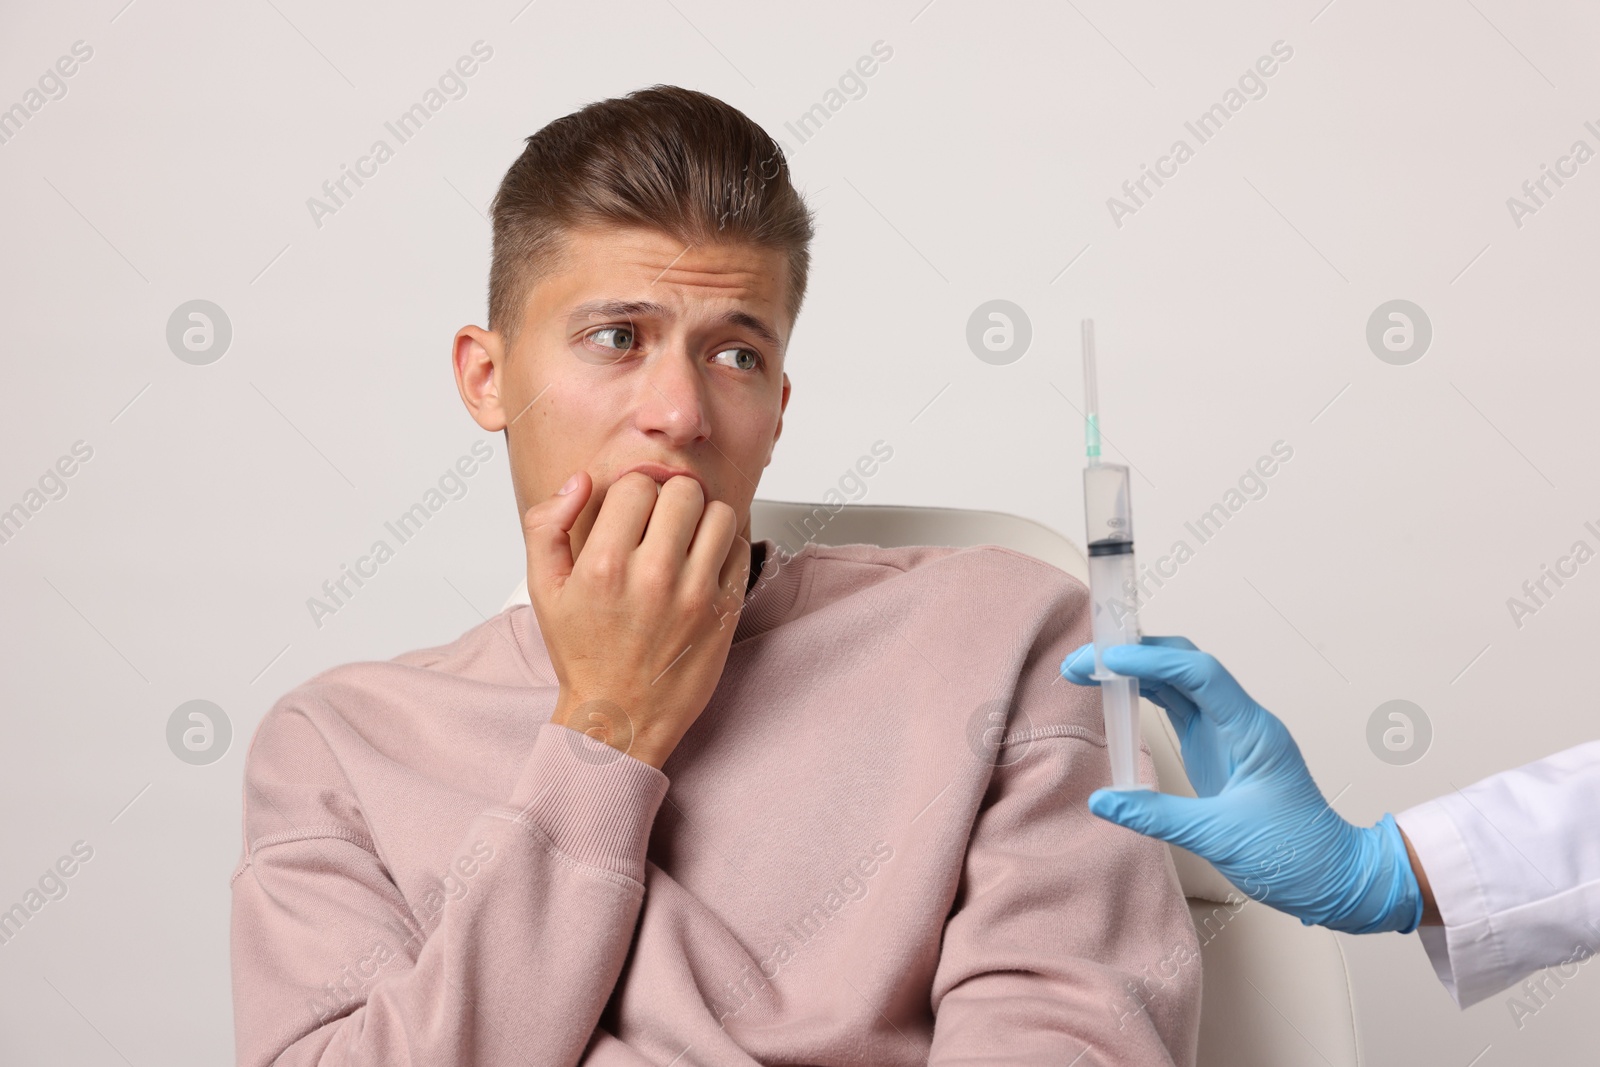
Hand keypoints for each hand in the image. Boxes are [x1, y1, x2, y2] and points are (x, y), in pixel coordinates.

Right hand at [524, 470, 750, 769]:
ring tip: (685, 538)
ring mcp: (695, 594)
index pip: (636, 485)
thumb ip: (547, 525)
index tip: (630, 514)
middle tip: (660, 522)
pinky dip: (725, 546)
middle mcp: (653, 576)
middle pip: (682, 491)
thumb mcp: (543, 590)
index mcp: (605, 565)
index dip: (632, 494)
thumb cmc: (583, 654)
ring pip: (719, 513)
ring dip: (703, 518)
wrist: (620, 717)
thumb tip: (579, 481)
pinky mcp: (725, 611)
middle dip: (670, 499)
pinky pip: (740, 549)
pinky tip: (704, 561)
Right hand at [1060, 636, 1422, 933]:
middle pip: (1184, 664)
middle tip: (1083, 660)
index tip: (1106, 659)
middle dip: (1134, 655)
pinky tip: (1113, 696)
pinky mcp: (1215, 749)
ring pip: (1177, 682)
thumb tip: (1103, 801)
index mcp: (1252, 731)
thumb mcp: (1220, 839)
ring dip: (1133, 672)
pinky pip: (1176, 708)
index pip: (1199, 674)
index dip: (1150, 661)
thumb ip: (1157, 816)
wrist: (1334, 877)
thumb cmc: (1295, 856)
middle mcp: (1239, 721)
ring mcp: (1227, 733)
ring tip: (1086, 670)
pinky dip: (1143, 697)